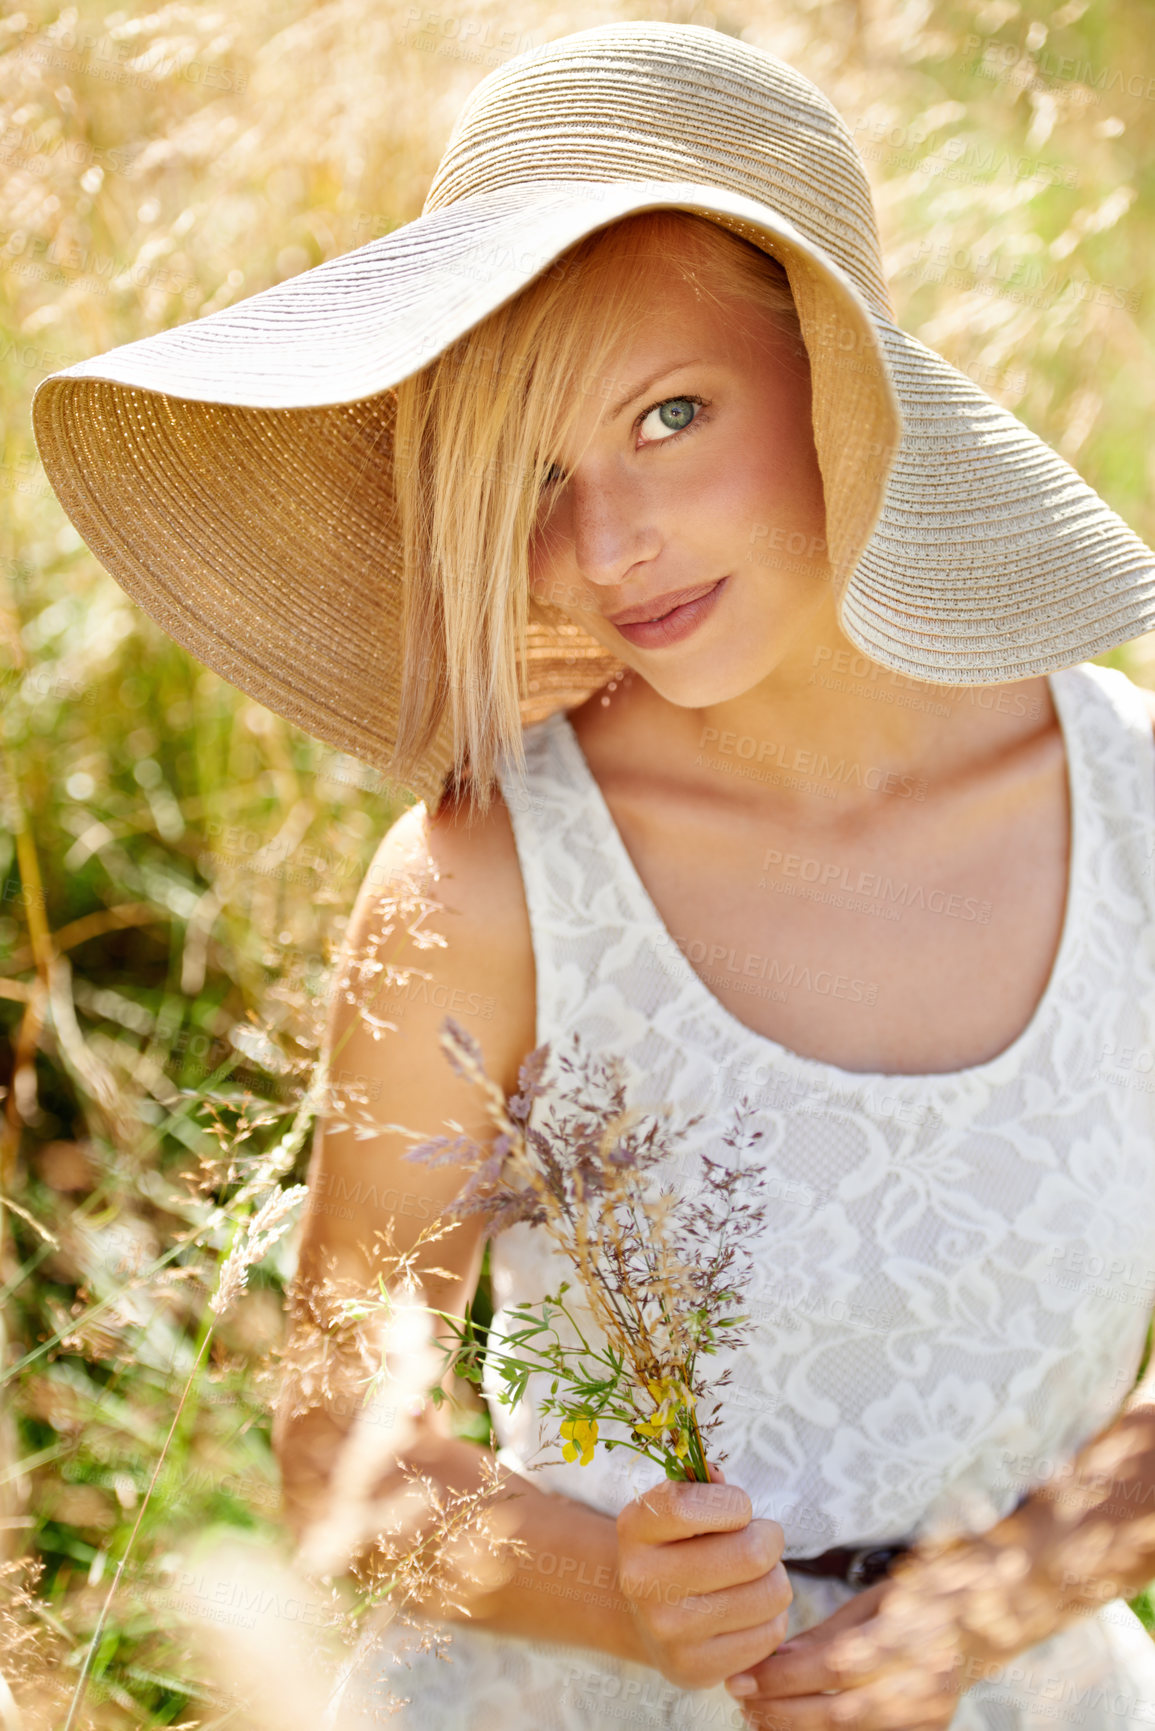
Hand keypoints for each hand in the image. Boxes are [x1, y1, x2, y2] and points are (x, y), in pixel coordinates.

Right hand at [616, 1460, 792, 1690]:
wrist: (648, 1615)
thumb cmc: (677, 1545)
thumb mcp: (675, 1505)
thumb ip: (702, 1485)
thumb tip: (718, 1477)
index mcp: (635, 1528)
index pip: (693, 1507)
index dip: (735, 1503)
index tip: (738, 1509)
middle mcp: (644, 1582)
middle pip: (750, 1554)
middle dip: (769, 1539)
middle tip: (761, 1539)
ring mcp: (667, 1632)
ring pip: (770, 1593)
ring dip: (775, 1578)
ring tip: (753, 1576)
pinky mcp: (695, 1669)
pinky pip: (770, 1634)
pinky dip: (771, 1616)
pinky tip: (747, 1610)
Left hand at [728, 1512, 1073, 1727]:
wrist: (991, 1617)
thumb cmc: (923, 1594)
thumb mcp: (875, 1599)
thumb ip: (828, 1633)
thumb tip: (775, 1659)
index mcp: (914, 1634)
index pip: (838, 1666)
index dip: (784, 1676)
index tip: (744, 1674)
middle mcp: (928, 1682)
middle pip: (841, 1712)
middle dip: (782, 1710)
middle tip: (741, 1698)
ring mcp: (933, 1715)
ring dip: (797, 1729)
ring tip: (757, 1715)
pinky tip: (794, 1726)